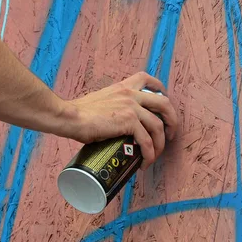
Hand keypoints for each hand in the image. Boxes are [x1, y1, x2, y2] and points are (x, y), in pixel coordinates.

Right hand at [61, 72, 177, 168]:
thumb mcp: (101, 101)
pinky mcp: (129, 121)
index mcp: (123, 87)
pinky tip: (146, 162)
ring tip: (155, 156)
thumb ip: (115, 106)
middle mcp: (131, 94)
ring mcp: (131, 107)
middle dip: (172, 120)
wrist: (69, 117)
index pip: (147, 79)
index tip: (164, 98)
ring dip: (161, 144)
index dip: (160, 88)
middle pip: (164, 103)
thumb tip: (119, 124)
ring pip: (158, 126)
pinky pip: (147, 140)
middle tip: (170, 134)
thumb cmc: (79, 113)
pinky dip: (149, 153)